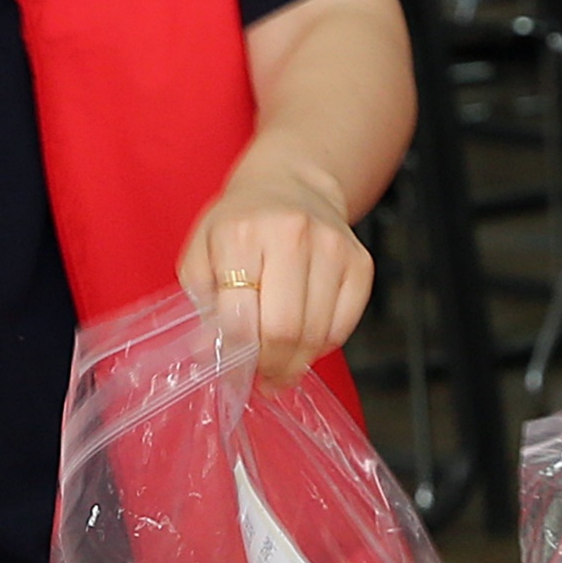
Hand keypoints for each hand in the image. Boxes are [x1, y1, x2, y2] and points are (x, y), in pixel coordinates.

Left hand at [177, 167, 374, 389]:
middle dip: (270, 366)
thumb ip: (202, 304)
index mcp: (241, 235)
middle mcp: (291, 235)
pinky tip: (304, 341)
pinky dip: (322, 346)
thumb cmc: (239, 225)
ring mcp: (333, 248)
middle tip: (261, 377)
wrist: (290, 185)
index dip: (236, 358)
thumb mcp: (202, 253)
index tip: (234, 372)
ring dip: (296, 363)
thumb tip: (209, 354)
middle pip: (284, 331)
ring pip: (317, 335)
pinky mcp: (360, 263)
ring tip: (280, 365)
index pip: (240, 320)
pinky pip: (343, 328)